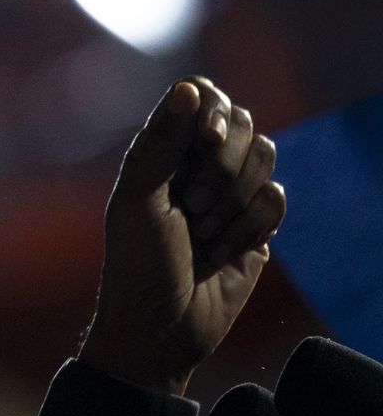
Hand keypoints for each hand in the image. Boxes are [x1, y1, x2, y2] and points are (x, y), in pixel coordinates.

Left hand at [78, 78, 285, 394]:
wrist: (162, 329)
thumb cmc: (137, 263)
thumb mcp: (139, 198)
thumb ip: (163, 142)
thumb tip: (189, 87)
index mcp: (161, 150)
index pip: (204, 97)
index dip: (214, 113)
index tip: (207, 141)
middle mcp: (196, 164)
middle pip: (243, 125)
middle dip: (222, 169)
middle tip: (192, 207)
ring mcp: (229, 192)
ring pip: (266, 160)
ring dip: (234, 203)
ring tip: (203, 235)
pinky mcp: (255, 223)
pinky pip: (277, 199)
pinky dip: (251, 228)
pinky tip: (224, 253)